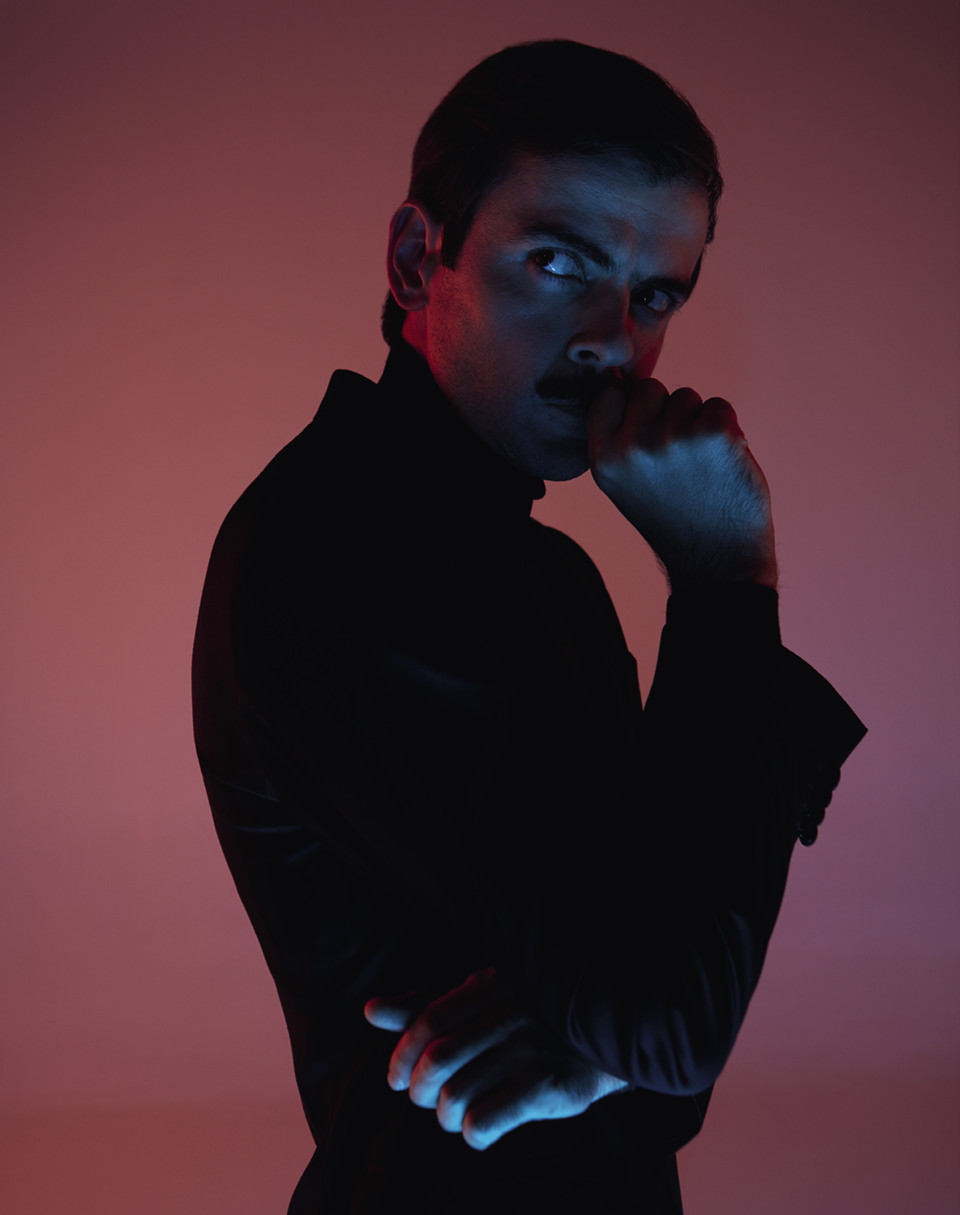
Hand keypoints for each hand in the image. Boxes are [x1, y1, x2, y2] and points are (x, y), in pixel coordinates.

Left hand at [363, 966, 628, 1150]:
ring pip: (457, 1096)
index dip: (401, 1056)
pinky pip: (488, 1120)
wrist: (608, 1033)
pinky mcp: (546, 1086)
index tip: (395, 1079)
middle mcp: (505, 1017)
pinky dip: (472, 1134)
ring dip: (445, 1116)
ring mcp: (526, 1052)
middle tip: (425, 1100)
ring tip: (454, 1117)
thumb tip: (371, 1012)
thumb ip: (426, 1006)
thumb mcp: (482, 999)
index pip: (427, 1023)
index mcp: (487, 989)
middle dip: (419, 1090)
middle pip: (436, 1062)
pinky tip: (478, 1131)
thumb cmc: (530, 1017)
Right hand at [587, 377, 777, 590]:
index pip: (608, 395)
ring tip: (700, 465)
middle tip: (677, 454)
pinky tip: (721, 464)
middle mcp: (634, 446)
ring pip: (687, 396)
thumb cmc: (673, 517)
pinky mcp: (715, 435)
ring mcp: (675, 438)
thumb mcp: (624, 484)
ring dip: (697, 422)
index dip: (630, 406)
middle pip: (649, 388)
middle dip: (665, 411)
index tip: (645, 432)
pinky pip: (719, 406)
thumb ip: (619, 438)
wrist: (716, 559)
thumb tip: (624, 381)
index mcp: (605, 458)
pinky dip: (726, 429)